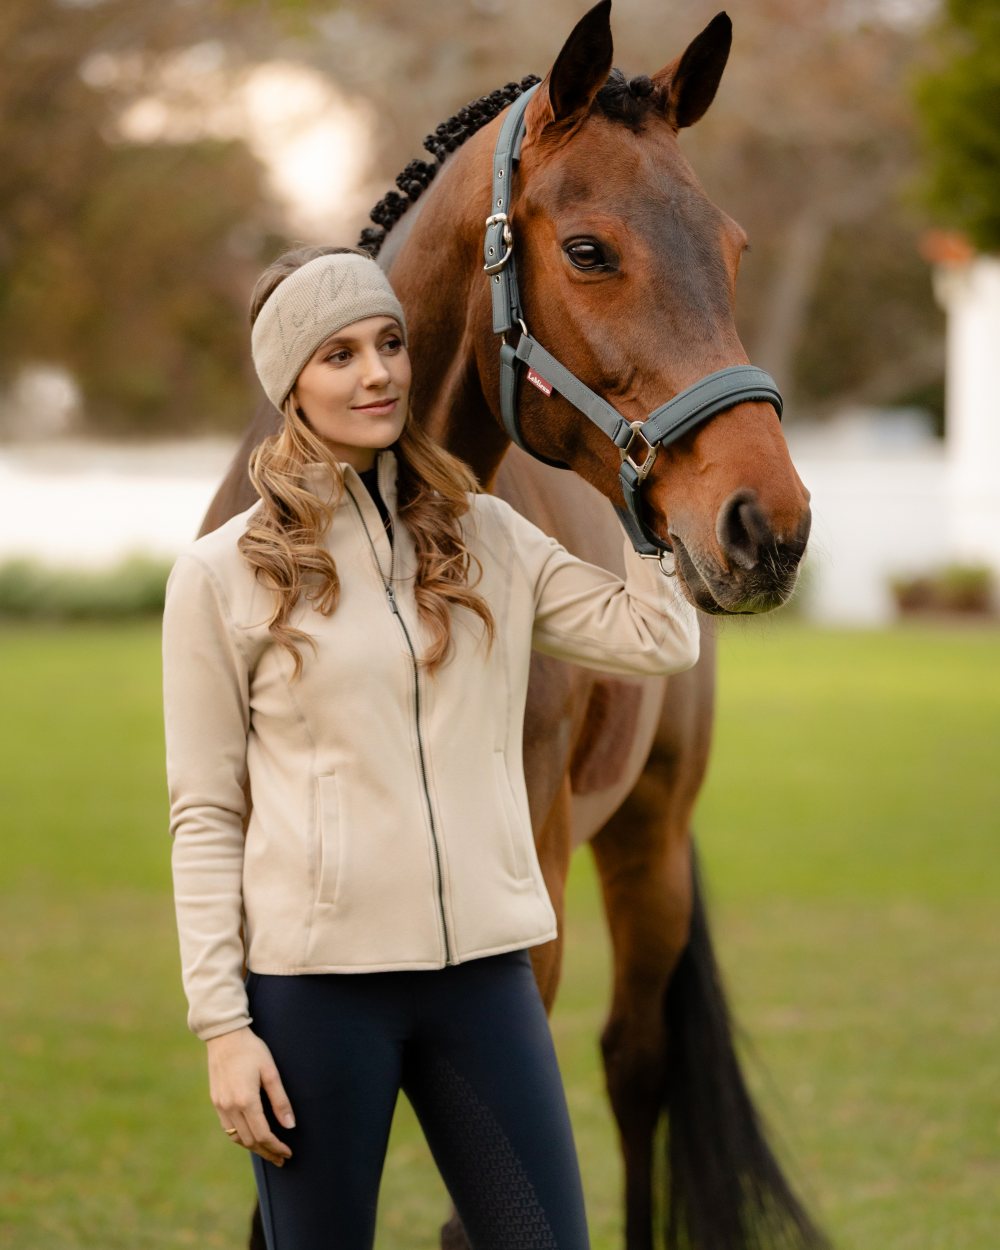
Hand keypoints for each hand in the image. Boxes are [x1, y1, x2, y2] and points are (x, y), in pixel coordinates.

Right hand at [206, 1026, 294, 1166]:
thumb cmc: (252, 1050)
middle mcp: (230, 1107)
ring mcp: (220, 1106)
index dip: (276, 1147)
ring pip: (237, 1138)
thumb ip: (280, 1100)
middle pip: (250, 1141)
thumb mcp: (271, 1071)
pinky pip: (228, 1128)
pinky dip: (241, 1137)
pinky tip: (252, 1136)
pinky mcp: (216, 1102)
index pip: (263, 1134)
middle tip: (282, 1158)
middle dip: (267, 1152)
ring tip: (269, 1151)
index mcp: (246, 1100)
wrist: (224, 1036)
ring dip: (254, 1147)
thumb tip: (290, 1125)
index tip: (288, 1153)